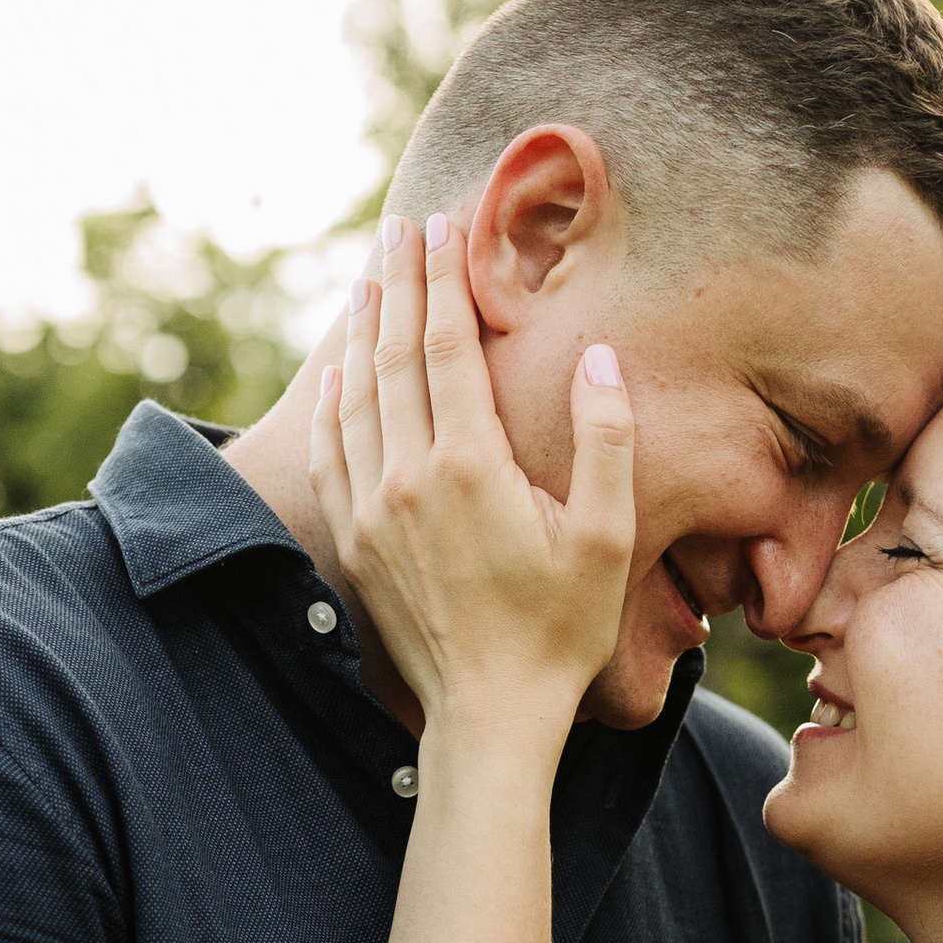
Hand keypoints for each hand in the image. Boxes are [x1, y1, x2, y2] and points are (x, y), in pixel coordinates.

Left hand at [310, 212, 634, 731]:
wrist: (489, 715)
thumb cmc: (562, 630)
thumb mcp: (610, 537)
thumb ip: (607, 440)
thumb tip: (600, 356)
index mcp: (471, 467)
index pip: (445, 348)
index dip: (443, 281)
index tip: (443, 227)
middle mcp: (408, 478)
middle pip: (394, 356)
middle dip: (397, 283)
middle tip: (401, 229)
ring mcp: (371, 510)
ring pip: (356, 397)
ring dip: (362, 332)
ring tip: (370, 280)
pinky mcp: (354, 540)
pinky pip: (332, 452)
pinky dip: (333, 403)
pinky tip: (338, 374)